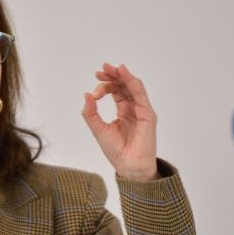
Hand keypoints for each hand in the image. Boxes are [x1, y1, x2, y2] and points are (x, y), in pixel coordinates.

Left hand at [82, 63, 159, 181]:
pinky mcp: (147, 114)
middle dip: (113, 75)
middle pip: (124, 85)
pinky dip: (132, 82)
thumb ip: (91, 113)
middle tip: (101, 70)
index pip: (115, 91)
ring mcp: (142, 110)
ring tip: (110, 68)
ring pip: (133, 86)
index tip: (93, 91)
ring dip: (122, 75)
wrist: (128, 166)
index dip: (104, 86)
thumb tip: (86, 94)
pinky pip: (140, 94)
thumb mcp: (98, 129)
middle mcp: (133, 108)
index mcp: (123, 111)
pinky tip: (123, 74)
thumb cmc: (116, 151)